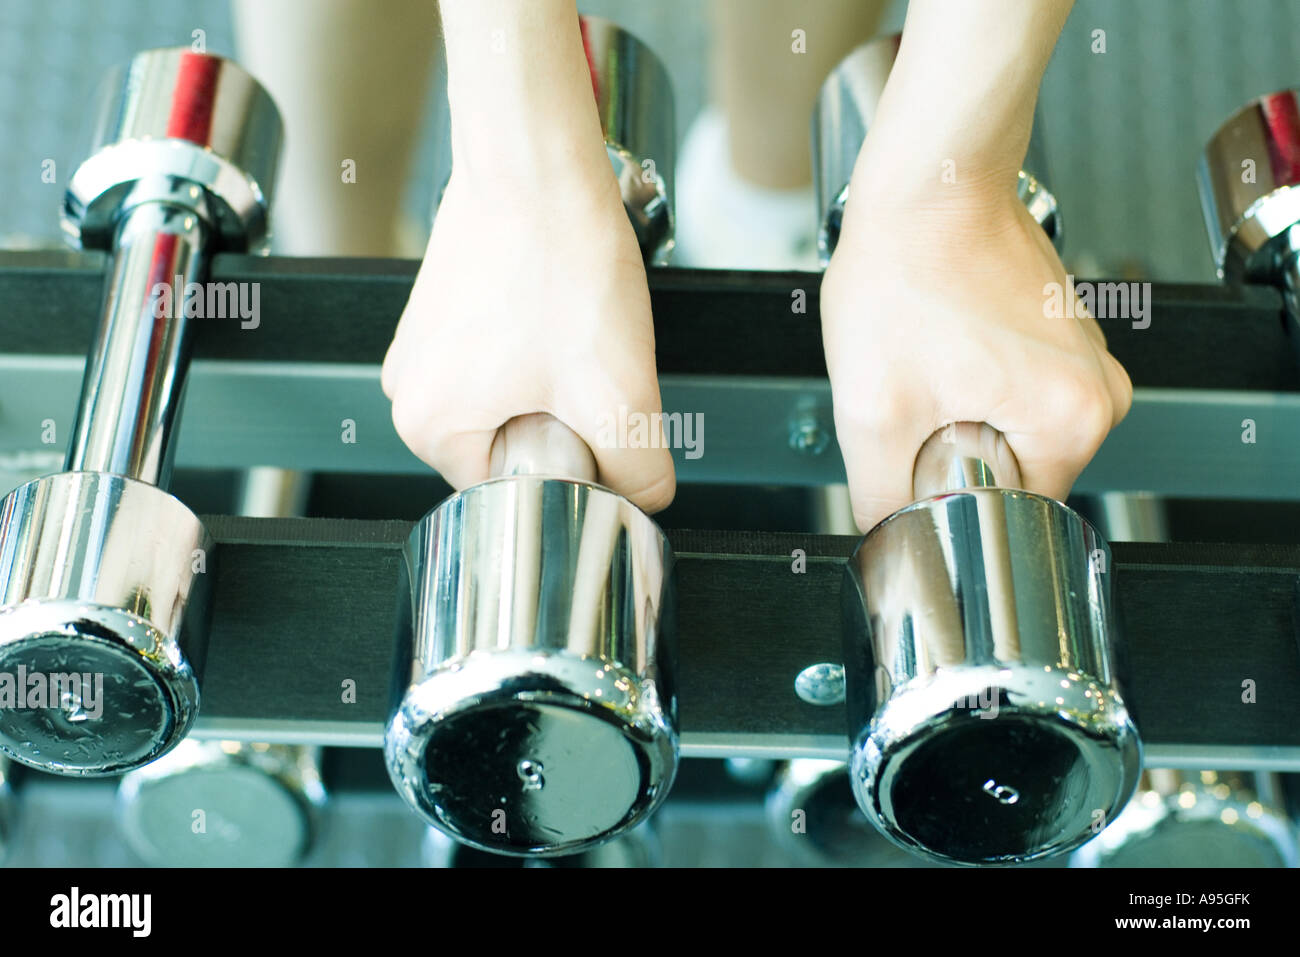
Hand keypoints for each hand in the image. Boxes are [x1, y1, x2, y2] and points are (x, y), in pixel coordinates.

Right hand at [381, 170, 674, 512]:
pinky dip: (539, 348)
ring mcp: (421, 344)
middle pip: (510, 447)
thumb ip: (638, 471)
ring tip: (577, 336)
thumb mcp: (618, 393)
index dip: (568, 469)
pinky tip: (562, 313)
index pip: (510, 491)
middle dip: (562, 425)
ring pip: (510, 400)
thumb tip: (643, 501)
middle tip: (592, 375)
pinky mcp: (442, 309)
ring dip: (556, 384)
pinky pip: (499, 358)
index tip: (596, 427)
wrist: (538, 160)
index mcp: (427, 424)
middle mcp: (408, 388)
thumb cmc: (559, 260)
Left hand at [820, 184, 1131, 531]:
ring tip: (927, 364)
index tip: (919, 462)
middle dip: (952, 456)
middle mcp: (1099, 390)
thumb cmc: (906, 272)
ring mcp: (1082, 358)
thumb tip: (892, 542)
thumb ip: (882, 497)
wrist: (924, 183)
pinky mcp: (1057, 336)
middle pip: (1013, 474)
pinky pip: (1010, 392)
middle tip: (916, 400)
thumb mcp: (874, 411)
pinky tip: (938, 346)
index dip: (955, 503)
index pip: (1016, 514)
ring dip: (956, 417)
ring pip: (1007, 432)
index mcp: (1075, 420)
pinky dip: (967, 384)